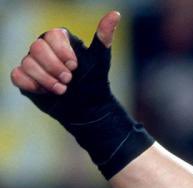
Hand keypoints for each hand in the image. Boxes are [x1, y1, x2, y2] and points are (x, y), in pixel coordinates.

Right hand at [9, 10, 152, 178]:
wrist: (88, 109)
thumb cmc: (94, 81)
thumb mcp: (101, 59)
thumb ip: (104, 36)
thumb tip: (115, 14)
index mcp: (60, 41)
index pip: (51, 35)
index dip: (61, 51)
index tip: (75, 66)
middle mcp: (44, 49)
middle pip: (36, 48)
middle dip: (54, 67)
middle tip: (69, 80)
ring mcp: (33, 63)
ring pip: (27, 63)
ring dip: (47, 79)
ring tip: (62, 89)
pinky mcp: (25, 79)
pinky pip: (17, 75)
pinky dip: (32, 84)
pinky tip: (46, 92)